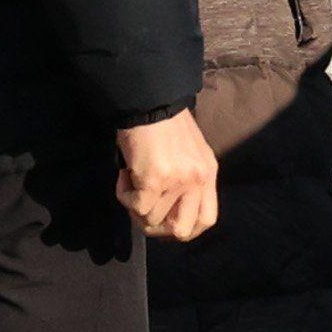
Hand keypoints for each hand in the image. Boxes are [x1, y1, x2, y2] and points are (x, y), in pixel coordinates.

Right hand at [119, 109, 220, 242]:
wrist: (147, 100)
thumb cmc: (162, 124)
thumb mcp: (188, 153)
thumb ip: (186, 180)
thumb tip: (166, 211)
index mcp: (208, 173)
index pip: (206, 220)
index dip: (184, 229)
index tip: (164, 221)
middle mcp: (198, 179)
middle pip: (182, 231)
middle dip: (157, 227)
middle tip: (142, 208)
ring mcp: (178, 181)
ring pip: (152, 220)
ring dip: (134, 205)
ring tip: (131, 179)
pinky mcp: (155, 179)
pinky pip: (136, 207)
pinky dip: (123, 196)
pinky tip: (123, 175)